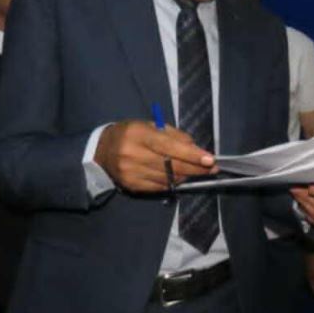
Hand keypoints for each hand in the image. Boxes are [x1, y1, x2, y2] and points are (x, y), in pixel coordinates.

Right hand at [94, 120, 216, 192]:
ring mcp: (131, 172)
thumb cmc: (132, 134)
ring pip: (168, 178)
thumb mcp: (151, 126)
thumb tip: (196, 149)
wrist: (102, 150)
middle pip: (171, 165)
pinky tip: (179, 177)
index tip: (210, 159)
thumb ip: (175, 136)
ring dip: (186, 176)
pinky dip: (173, 182)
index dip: (192, 154)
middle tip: (211, 168)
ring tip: (196, 171)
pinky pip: (160, 187)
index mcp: (139, 135)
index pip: (170, 146)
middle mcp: (133, 154)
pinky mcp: (131, 185)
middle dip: (195, 168)